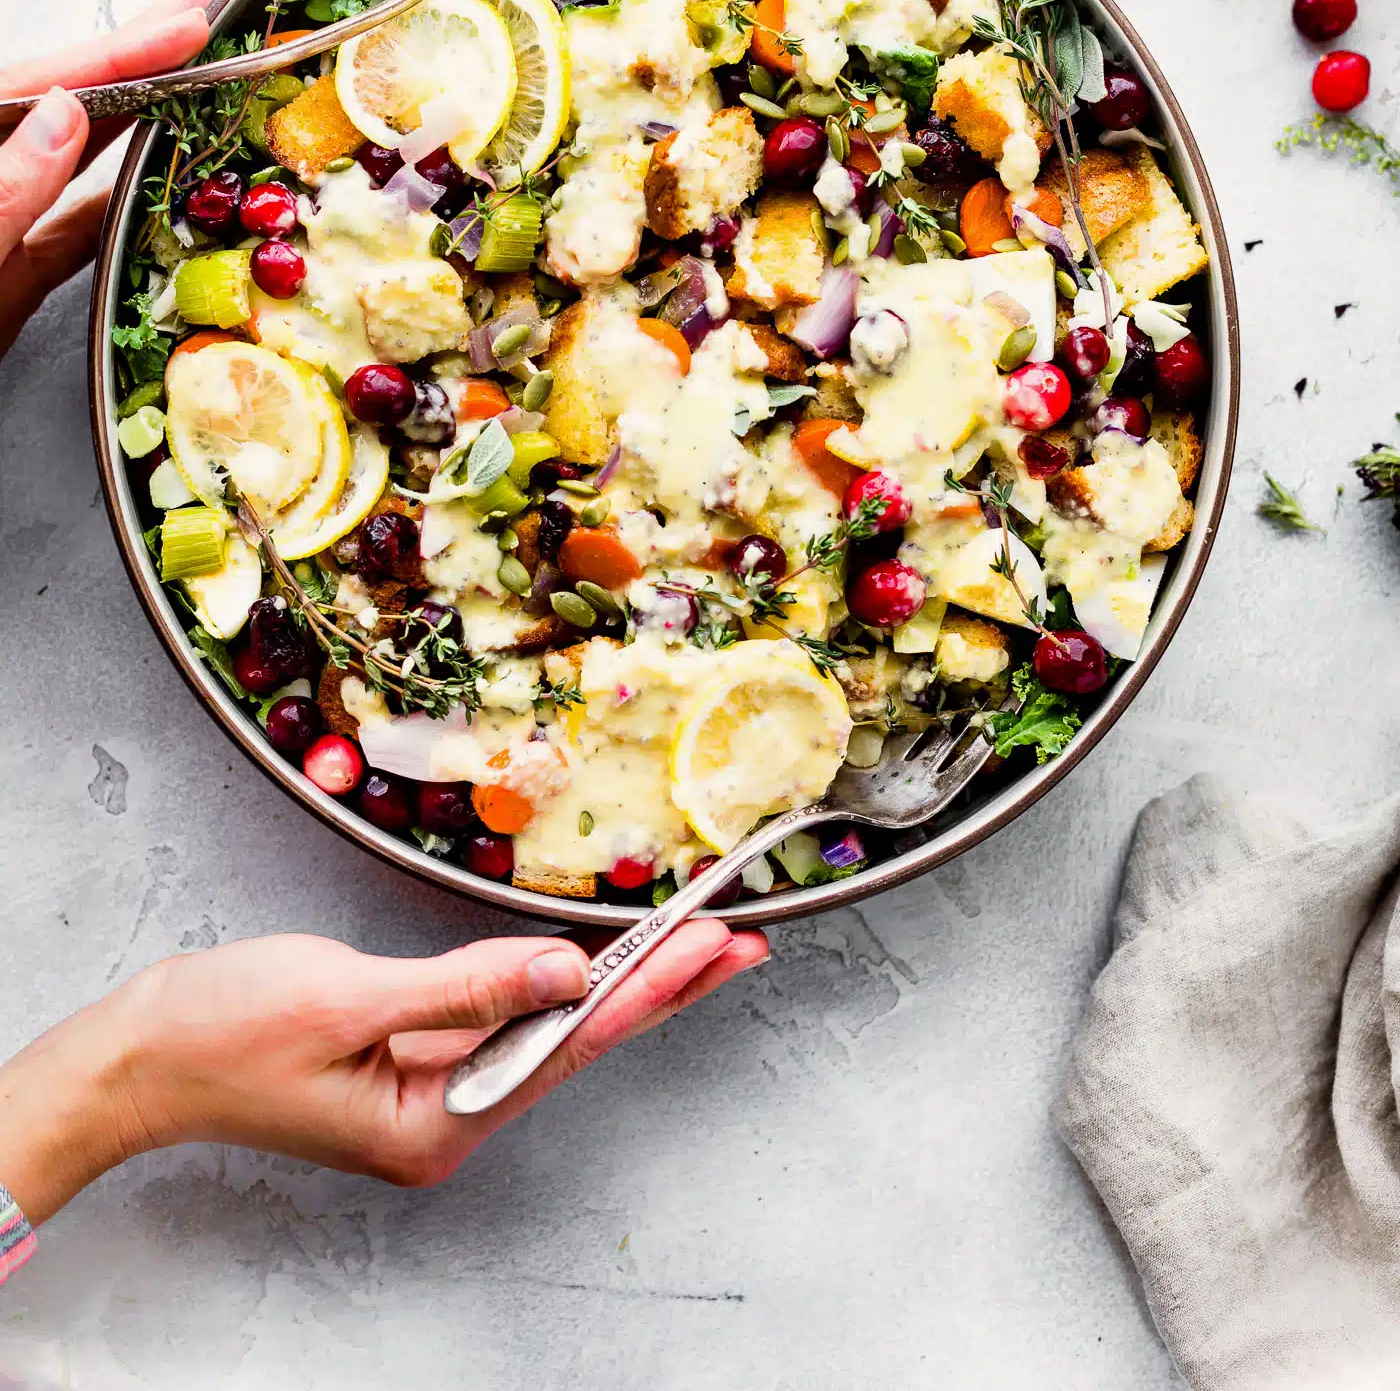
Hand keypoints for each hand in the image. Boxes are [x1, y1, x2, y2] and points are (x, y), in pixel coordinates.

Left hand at [0, 0, 218, 356]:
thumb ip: (1, 191)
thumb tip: (65, 118)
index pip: (38, 85)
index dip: (116, 52)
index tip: (185, 23)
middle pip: (60, 104)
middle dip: (134, 55)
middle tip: (200, 2)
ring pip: (72, 163)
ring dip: (138, 122)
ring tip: (195, 72)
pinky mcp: (2, 279)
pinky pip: (69, 233)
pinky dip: (116, 209)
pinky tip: (157, 188)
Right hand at [0, 923, 766, 1223]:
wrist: (140, 1054)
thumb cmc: (223, 1032)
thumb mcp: (348, 1001)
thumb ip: (465, 988)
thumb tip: (565, 972)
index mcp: (432, 1128)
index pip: (565, 1048)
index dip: (646, 991)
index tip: (709, 949)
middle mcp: (444, 1120)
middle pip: (572, 1042)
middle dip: (657, 987)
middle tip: (738, 941)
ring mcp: (429, 1090)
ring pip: (544, 1027)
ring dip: (617, 982)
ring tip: (693, 944)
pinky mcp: (410, 1057)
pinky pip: (501, 1016)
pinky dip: (552, 982)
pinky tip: (599, 961)